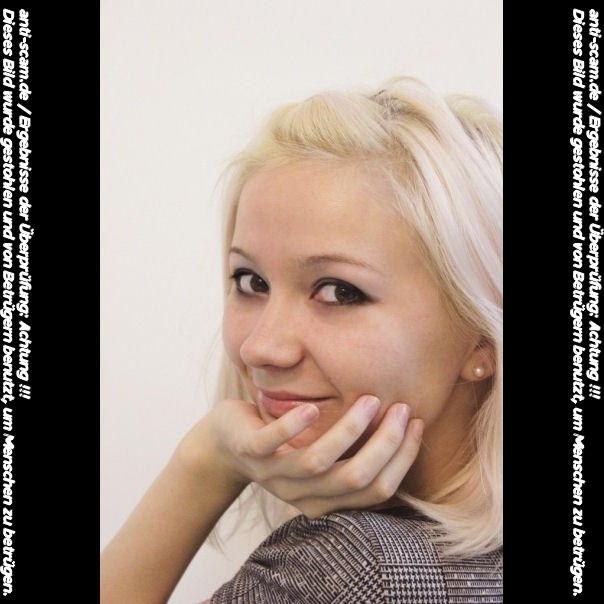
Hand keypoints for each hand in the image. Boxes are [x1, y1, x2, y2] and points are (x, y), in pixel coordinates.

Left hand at [191, 395, 423, 518]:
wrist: (224, 446)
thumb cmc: (284, 445)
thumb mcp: (322, 455)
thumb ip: (354, 453)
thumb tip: (404, 430)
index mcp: (327, 500)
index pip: (377, 490)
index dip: (401, 459)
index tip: (416, 424)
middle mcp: (303, 494)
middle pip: (356, 479)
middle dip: (386, 444)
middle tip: (401, 409)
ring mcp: (275, 474)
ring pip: (320, 461)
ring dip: (350, 430)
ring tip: (370, 400)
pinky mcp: (251, 451)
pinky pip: (273, 442)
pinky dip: (295, 426)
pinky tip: (316, 407)